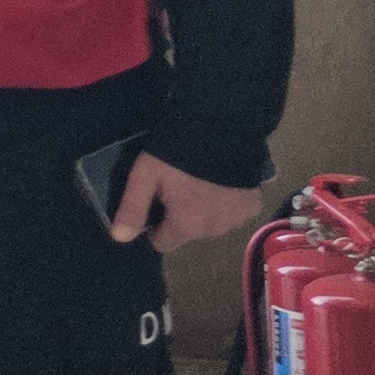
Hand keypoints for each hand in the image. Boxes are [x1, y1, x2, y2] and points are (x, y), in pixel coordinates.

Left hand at [109, 153, 260, 252]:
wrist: (222, 131)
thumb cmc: (175, 155)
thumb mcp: (144, 177)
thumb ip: (132, 209)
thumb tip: (119, 238)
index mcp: (187, 226)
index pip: (163, 243)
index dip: (155, 227)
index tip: (155, 206)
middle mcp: (215, 230)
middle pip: (188, 233)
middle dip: (181, 217)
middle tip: (178, 188)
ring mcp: (239, 218)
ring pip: (213, 224)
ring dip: (206, 211)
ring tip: (200, 183)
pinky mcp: (255, 204)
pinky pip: (235, 212)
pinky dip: (228, 202)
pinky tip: (222, 182)